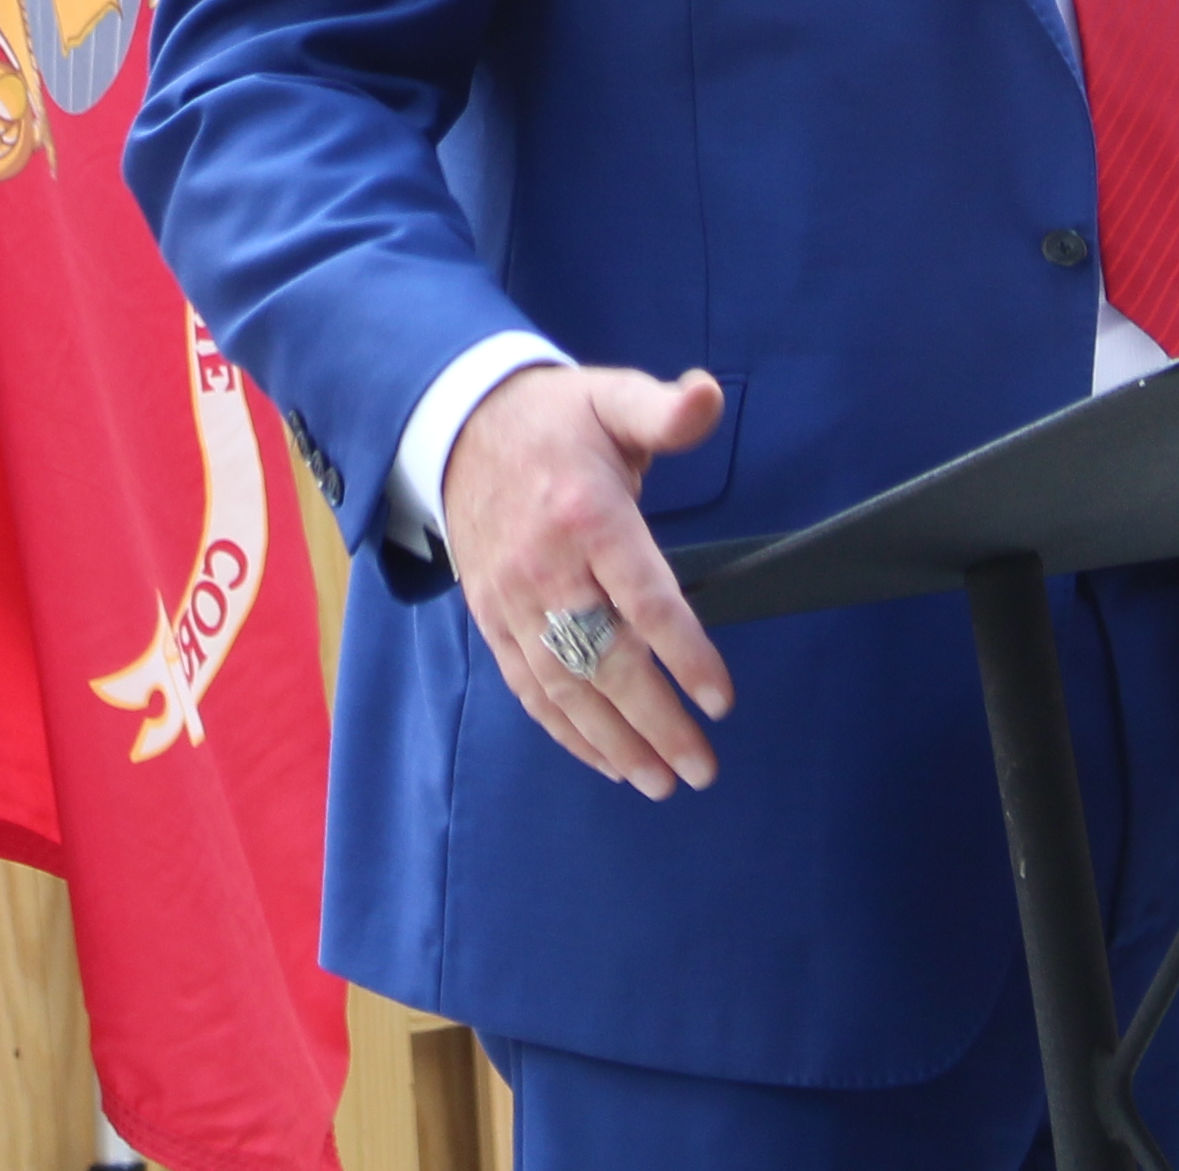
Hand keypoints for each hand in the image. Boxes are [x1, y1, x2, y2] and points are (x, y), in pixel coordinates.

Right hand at [444, 363, 736, 795]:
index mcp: (587, 515)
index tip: (721, 700)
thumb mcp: (611, 398)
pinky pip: (528, 686)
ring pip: (564, 687)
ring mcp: (512, 600)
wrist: (458, 426)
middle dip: (656, 722)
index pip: (643, 599)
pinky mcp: (491, 618)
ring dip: (613, 742)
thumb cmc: (555, 420)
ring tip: (659, 783)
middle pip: (605, 659)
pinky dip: (565, 731)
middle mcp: (545, 567)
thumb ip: (664, 410)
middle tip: (702, 768)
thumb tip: (707, 396)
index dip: (685, 654)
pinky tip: (604, 761)